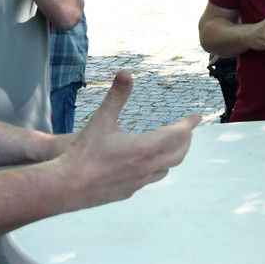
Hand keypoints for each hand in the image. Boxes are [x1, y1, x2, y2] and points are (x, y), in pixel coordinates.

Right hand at [53, 71, 199, 211]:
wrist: (67, 186)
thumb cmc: (84, 152)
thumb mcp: (101, 119)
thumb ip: (116, 96)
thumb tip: (125, 72)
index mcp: (145, 148)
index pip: (177, 134)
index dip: (188, 124)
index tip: (197, 117)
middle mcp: (147, 167)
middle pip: (178, 154)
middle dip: (185, 141)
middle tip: (187, 131)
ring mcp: (139, 182)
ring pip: (166, 169)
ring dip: (173, 156)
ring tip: (172, 147)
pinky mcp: (129, 192)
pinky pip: (151, 179)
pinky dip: (157, 168)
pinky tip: (147, 164)